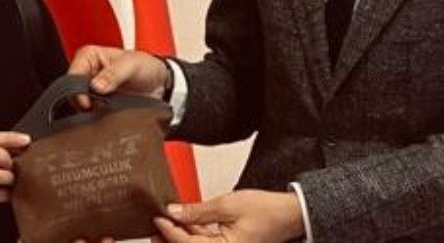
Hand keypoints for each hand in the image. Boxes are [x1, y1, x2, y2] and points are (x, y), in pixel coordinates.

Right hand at [68, 45, 168, 108]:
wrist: (161, 85)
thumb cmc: (146, 67)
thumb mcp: (132, 65)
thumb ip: (114, 74)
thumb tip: (96, 86)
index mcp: (90, 56)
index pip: (73, 73)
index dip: (76, 89)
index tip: (87, 102)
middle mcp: (87, 73)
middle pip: (73, 91)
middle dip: (83, 102)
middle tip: (97, 109)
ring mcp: (92, 91)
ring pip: (79, 105)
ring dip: (90, 112)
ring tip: (105, 113)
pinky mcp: (98, 105)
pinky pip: (90, 115)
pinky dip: (96, 118)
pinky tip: (106, 119)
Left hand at [151, 190, 305, 242]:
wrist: (289, 214)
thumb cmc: (267, 211)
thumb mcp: (228, 205)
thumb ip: (199, 210)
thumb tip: (175, 211)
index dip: (169, 231)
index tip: (157, 218)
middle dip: (171, 237)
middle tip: (155, 224)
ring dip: (181, 234)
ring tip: (166, 220)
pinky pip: (206, 241)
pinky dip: (194, 232)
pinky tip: (184, 221)